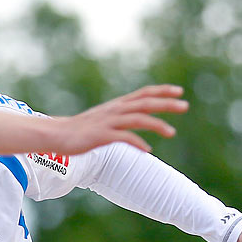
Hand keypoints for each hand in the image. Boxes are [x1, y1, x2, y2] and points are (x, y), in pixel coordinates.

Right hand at [45, 85, 186, 154]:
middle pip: (145, 103)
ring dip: (156, 124)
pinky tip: (147, 150)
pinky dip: (137, 143)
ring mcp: (108, 122)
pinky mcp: (100, 135)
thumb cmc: (80, 131)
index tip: (179, 91)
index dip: (161, 91)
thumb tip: (135, 125)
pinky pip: (123, 138)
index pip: (143, 93)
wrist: (56, 135)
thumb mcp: (103, 120)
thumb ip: (120, 119)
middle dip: (166, 103)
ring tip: (172, 132)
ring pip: (137, 118)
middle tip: (185, 105)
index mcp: (116, 105)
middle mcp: (114, 110)